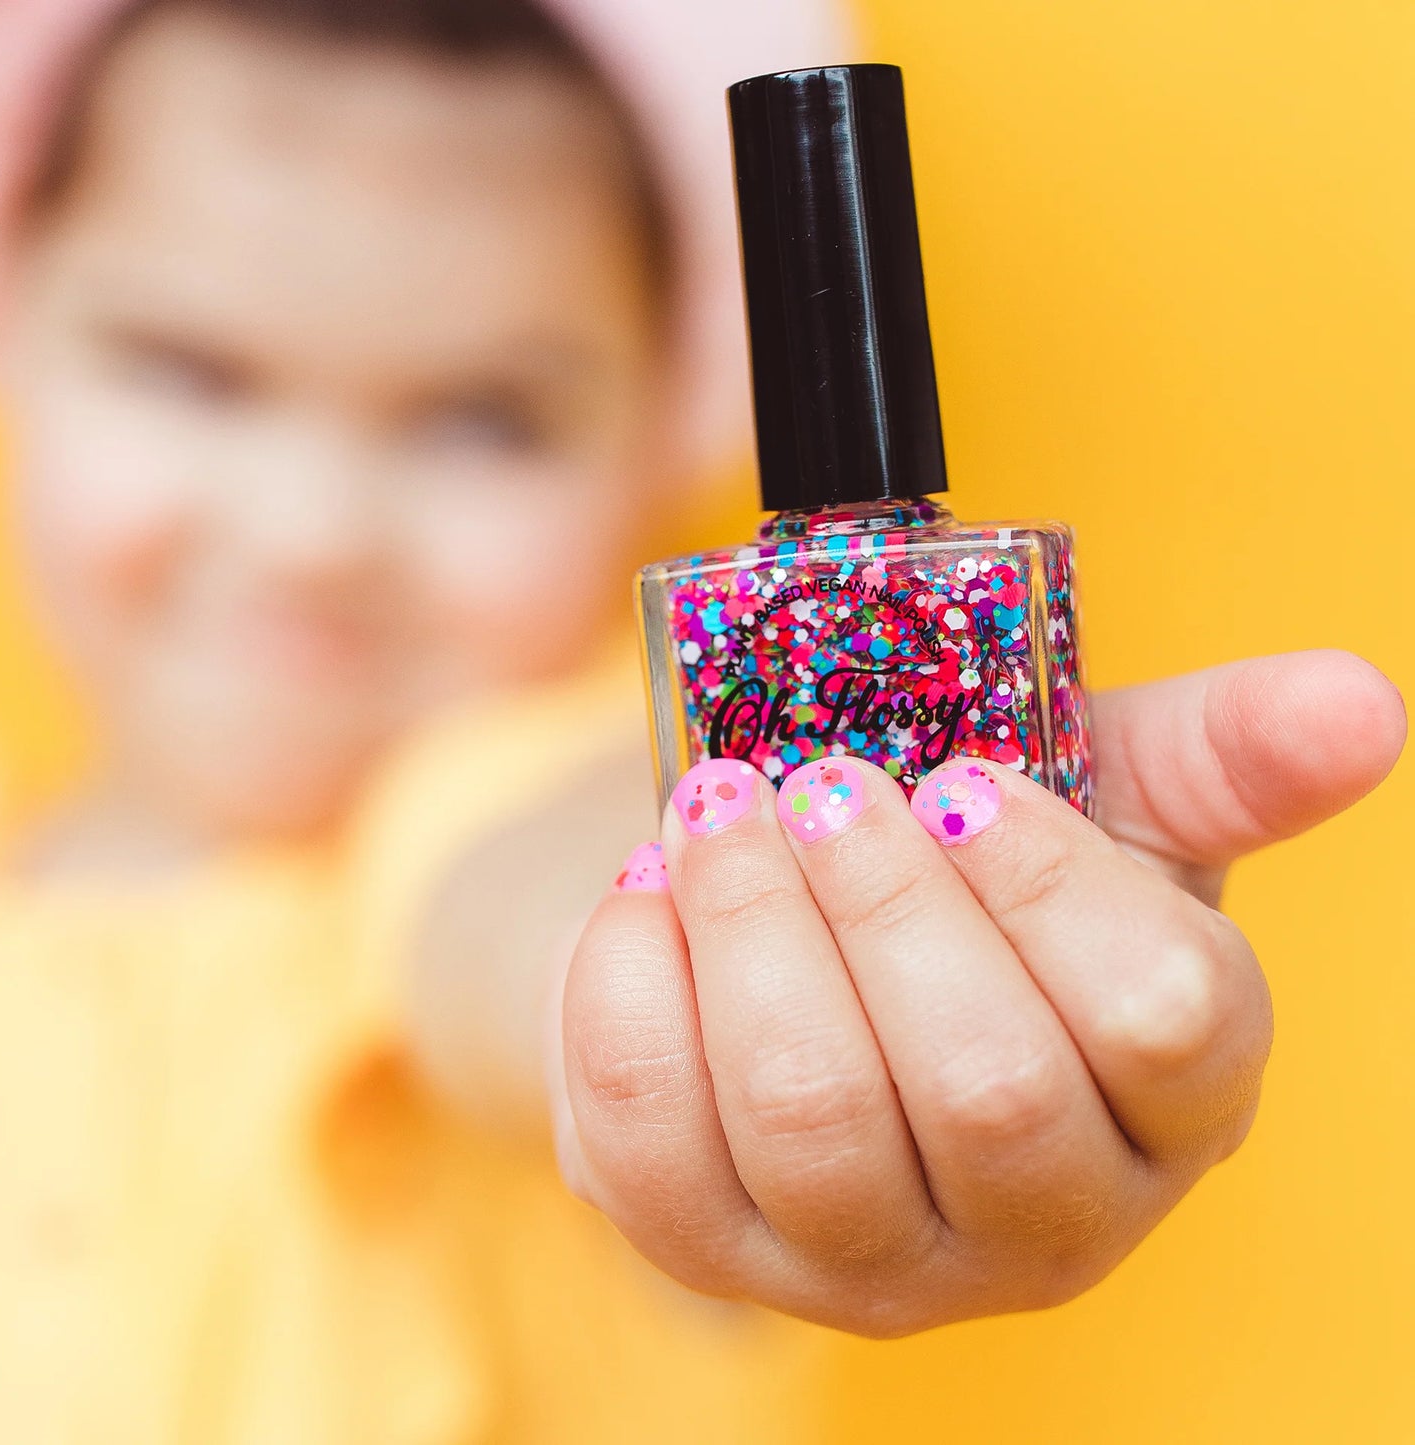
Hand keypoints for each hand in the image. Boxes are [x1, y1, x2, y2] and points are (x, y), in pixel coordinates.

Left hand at [550, 651, 1404, 1336]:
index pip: (1166, 1023)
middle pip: (983, 1086)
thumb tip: (1357, 703)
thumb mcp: (1092, 801)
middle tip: (817, 782)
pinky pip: (653, 1137)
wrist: (800, 952)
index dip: (1050, 883)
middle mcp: (1041, 1219)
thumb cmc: (963, 878)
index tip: (956, 777)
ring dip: (748, 925)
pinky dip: (631, 983)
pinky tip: (644, 898)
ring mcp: (872, 1261)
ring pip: (811, 1118)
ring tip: (718, 812)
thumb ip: (1219, 758)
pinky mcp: (716, 1251)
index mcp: (1168, 1101)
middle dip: (881, 901)